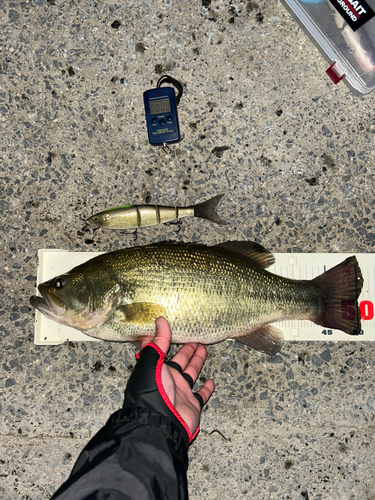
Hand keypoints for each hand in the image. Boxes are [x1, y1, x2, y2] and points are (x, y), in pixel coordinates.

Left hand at [140, 317, 214, 434]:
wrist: (161, 425)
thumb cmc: (152, 393)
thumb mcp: (152, 363)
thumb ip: (158, 342)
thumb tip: (160, 320)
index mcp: (156, 369)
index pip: (162, 350)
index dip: (168, 339)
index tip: (175, 328)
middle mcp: (168, 380)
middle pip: (179, 360)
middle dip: (187, 348)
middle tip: (196, 337)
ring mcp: (180, 392)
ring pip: (191, 373)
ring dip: (197, 361)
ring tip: (204, 349)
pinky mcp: (192, 404)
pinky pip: (201, 395)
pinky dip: (207, 388)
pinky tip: (211, 381)